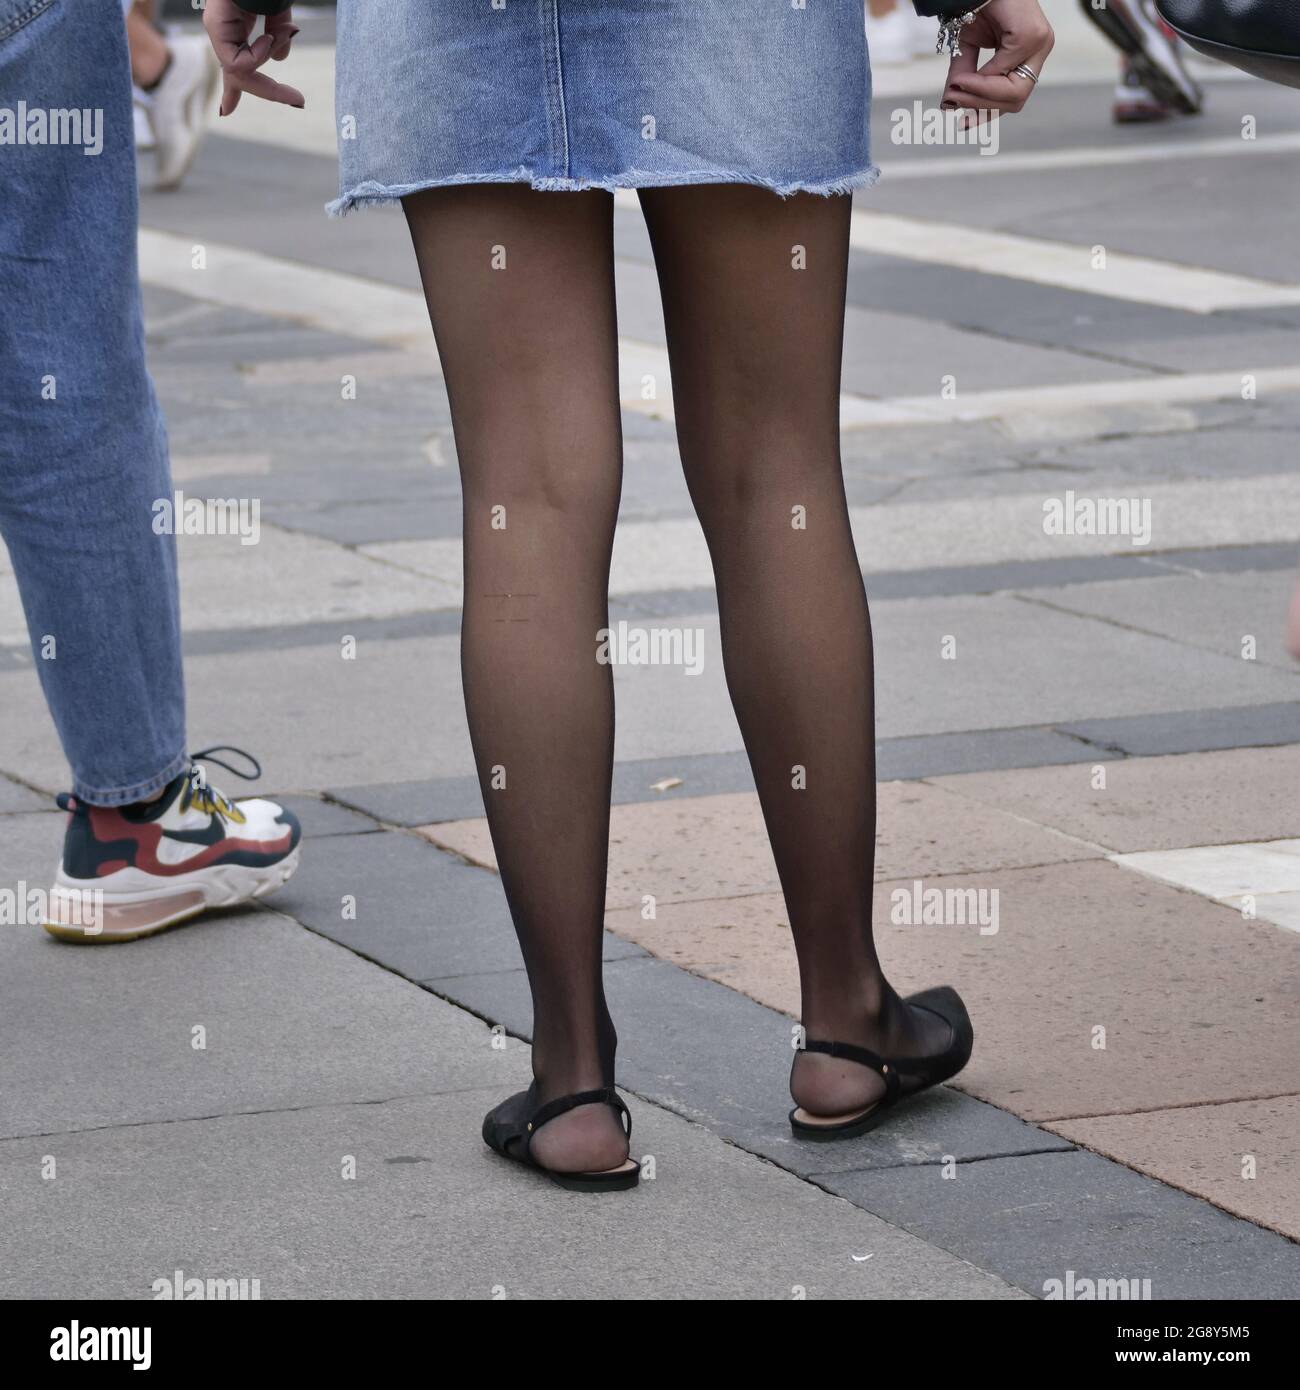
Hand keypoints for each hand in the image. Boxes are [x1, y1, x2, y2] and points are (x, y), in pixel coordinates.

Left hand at [203, 0, 303, 115]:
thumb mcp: (278, 12)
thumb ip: (278, 37)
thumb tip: (279, 59)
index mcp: (235, 26)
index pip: (233, 64)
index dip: (232, 92)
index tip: (226, 112)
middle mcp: (222, 28)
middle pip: (238, 75)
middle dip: (269, 91)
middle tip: (299, 100)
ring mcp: (216, 27)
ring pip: (239, 72)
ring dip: (267, 62)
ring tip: (281, 34)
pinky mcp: (215, 26)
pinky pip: (239, 63)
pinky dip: (260, 55)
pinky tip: (270, 36)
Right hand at [939, 0, 1053, 119]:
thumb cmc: (977, 6)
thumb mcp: (967, 47)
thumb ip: (963, 77)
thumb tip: (948, 106)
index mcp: (1029, 55)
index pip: (1014, 97)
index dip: (987, 113)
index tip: (961, 124)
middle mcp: (1040, 50)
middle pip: (1017, 100)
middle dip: (982, 105)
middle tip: (954, 101)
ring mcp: (1040, 42)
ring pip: (1015, 92)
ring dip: (981, 95)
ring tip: (956, 90)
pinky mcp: (1032, 35)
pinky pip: (1005, 71)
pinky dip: (981, 80)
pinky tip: (962, 79)